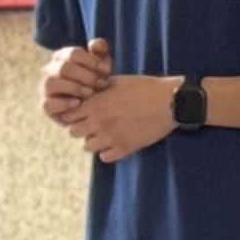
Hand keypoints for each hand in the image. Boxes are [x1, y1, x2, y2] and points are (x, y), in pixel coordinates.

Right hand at [41, 37, 112, 123]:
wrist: (94, 105)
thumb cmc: (97, 80)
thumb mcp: (102, 65)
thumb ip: (101, 52)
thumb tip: (95, 44)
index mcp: (62, 56)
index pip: (73, 53)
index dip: (91, 62)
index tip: (106, 71)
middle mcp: (50, 70)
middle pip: (64, 68)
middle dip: (86, 77)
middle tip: (101, 84)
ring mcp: (45, 88)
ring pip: (51, 83)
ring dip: (74, 88)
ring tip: (90, 93)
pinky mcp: (45, 106)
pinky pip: (47, 104)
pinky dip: (63, 104)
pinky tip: (78, 104)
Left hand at [61, 74, 178, 161]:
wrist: (171, 101)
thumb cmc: (146, 87)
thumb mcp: (118, 81)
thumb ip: (99, 89)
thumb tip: (89, 92)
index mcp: (96, 104)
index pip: (68, 115)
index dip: (74, 113)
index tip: (83, 112)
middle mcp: (99, 122)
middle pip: (73, 132)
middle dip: (81, 127)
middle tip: (93, 124)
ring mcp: (111, 137)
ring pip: (87, 146)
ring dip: (94, 141)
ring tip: (105, 134)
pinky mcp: (125, 148)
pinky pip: (105, 157)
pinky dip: (108, 152)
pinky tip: (116, 143)